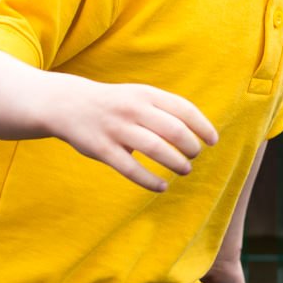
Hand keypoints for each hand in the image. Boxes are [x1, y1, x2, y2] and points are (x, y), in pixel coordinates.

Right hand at [40, 76, 218, 191]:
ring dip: (176, 163)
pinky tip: (162, 187)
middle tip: (195, 156)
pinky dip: (150, 181)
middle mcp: (133, 109)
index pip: (184, 109)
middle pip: (174, 131)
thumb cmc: (115, 104)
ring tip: (184, 170)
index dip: (203, 127)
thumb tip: (199, 131)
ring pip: (156, 149)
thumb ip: (165, 109)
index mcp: (146, 94)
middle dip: (191, 147)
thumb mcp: (140, 96)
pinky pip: (131, 169)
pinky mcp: (103, 149)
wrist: (69, 105)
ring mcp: (117, 129)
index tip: (213, 141)